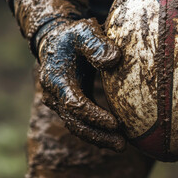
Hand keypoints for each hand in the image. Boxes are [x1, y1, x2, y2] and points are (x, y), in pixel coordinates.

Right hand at [38, 18, 125, 151]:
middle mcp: (54, 95)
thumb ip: (96, 43)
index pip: (74, 103)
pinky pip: (81, 124)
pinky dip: (96, 133)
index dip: (94, 115)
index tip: (115, 123)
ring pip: (78, 127)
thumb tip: (114, 59)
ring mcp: (60, 103)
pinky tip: (114, 138)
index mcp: (56, 79)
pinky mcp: (69, 106)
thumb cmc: (73, 36)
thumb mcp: (83, 31)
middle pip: (75, 122)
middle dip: (99, 135)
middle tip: (122, 144)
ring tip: (122, 146)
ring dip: (99, 138)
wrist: (56, 42)